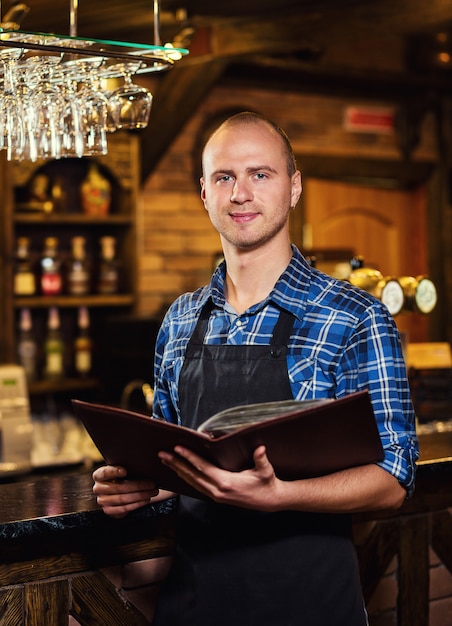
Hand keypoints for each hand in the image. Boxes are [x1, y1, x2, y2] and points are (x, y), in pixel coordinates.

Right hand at [92, 465, 158, 517]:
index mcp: (99, 475)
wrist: (123, 490)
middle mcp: (98, 488)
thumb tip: (142, 463)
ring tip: (152, 491)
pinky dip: (137, 504)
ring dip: (140, 496)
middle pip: (119, 487)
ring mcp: (102, 501)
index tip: (125, 471)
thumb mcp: (124, 469)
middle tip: (152, 483)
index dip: (114, 472)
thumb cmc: (125, 476)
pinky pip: (124, 509)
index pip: (105, 473)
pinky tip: (146, 500)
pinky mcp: (109, 511)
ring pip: (123, 499)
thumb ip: (128, 466)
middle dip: (138, 485)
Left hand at [158, 445, 282, 510]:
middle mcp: (218, 491)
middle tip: (162, 454)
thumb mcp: (266, 471)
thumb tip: (260, 448)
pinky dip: (187, 478)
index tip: (177, 449)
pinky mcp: (217, 497)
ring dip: (178, 471)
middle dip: (176, 464)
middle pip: (192, 476)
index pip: (203, 468)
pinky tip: (179, 472)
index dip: (189, 458)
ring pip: (192, 482)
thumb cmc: (267, 483)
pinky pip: (197, 487)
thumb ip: (261, 460)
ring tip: (166, 461)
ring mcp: (216, 496)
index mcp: (227, 483)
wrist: (270, 501)